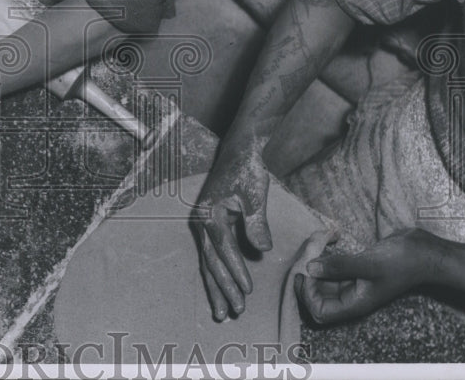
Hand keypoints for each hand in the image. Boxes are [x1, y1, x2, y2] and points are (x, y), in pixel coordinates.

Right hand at [191, 147, 272, 319]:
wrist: (239, 152)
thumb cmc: (247, 169)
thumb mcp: (254, 193)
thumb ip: (257, 221)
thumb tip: (263, 249)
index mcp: (208, 213)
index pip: (224, 249)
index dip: (235, 270)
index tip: (248, 290)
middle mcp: (201, 221)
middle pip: (211, 261)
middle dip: (222, 287)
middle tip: (233, 312)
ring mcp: (204, 225)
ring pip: (209, 262)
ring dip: (216, 286)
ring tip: (222, 311)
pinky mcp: (211, 226)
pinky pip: (213, 255)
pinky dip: (218, 273)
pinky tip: (223, 289)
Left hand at [294, 228, 434, 323]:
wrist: (425, 251)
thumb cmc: (403, 262)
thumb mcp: (370, 264)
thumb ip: (340, 267)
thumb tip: (309, 269)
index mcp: (355, 303)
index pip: (320, 311)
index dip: (308, 295)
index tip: (309, 271)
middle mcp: (351, 294)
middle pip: (316, 293)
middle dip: (308, 270)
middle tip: (312, 247)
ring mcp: (352, 280)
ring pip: (321, 274)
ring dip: (315, 256)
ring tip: (321, 236)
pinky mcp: (354, 266)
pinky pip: (331, 262)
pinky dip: (325, 249)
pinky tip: (330, 235)